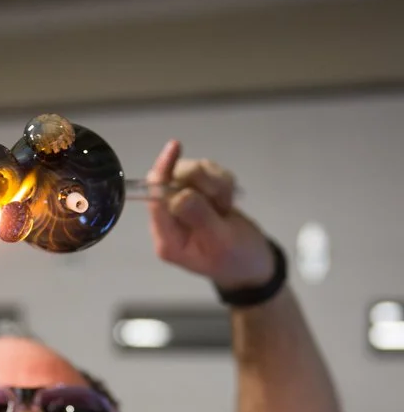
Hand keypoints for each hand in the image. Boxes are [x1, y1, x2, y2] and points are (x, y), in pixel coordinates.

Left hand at [146, 140, 275, 289]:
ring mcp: (183, 205)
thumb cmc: (238, 260)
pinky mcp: (198, 195)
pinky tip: (228, 199)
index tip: (174, 148)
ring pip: (191, 172)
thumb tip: (180, 195)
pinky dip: (221, 181)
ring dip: (214, 182)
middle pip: (173, 178)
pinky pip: (205, 173)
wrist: (255, 263)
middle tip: (222, 200)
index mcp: (168, 238)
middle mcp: (170, 220)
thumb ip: (200, 218)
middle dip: (202, 181)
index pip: (155, 198)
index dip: (163, 171)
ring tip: (226, 203)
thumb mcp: (222, 243)